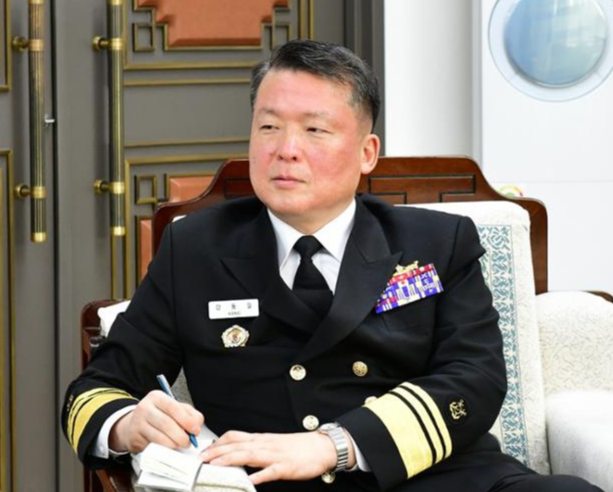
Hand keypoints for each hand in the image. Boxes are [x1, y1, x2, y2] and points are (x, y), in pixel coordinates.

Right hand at [109, 390, 203, 452]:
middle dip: (181, 436)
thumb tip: (196, 427)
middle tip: (188, 442)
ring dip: (174, 444)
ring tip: (180, 445)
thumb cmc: (158, 416)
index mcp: (157, 397)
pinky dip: (164, 450)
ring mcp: (137, 423)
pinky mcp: (134, 438)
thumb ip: (189, 414)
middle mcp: (145, 407)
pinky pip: (152, 446)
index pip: (173, 407)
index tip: (195, 430)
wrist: (133, 425)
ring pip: (159, 437)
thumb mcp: (174, 409)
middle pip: (167, 424)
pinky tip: (168, 448)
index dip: (187, 420)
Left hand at [200, 430, 355, 484]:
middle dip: (217, 452)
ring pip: (249, 455)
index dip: (218, 443)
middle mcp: (265, 445)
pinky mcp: (286, 467)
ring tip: (215, 466)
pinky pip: (270, 471)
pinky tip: (249, 481)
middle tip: (201, 459)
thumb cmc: (297, 447)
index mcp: (261, 439)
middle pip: (237, 445)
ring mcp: (275, 455)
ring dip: (230, 460)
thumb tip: (237, 452)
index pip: (235, 437)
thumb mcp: (273, 443)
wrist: (321, 447)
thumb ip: (256, 447)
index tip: (204, 450)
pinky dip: (259, 475)